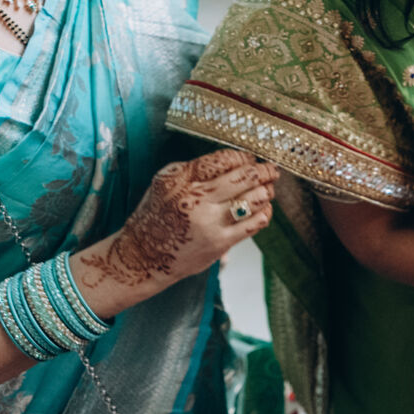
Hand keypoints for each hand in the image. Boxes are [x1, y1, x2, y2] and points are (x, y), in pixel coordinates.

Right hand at [78, 149, 278, 306]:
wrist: (142, 257)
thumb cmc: (155, 216)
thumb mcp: (165, 183)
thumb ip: (195, 170)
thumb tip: (233, 160)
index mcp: (181, 179)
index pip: (223, 160)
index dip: (243, 157)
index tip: (249, 158)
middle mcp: (195, 199)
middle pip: (244, 176)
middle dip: (264, 171)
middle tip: (272, 170)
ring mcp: (209, 222)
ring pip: (255, 199)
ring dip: (267, 190)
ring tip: (269, 188)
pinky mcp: (220, 243)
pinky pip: (255, 223)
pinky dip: (265, 212)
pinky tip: (263, 209)